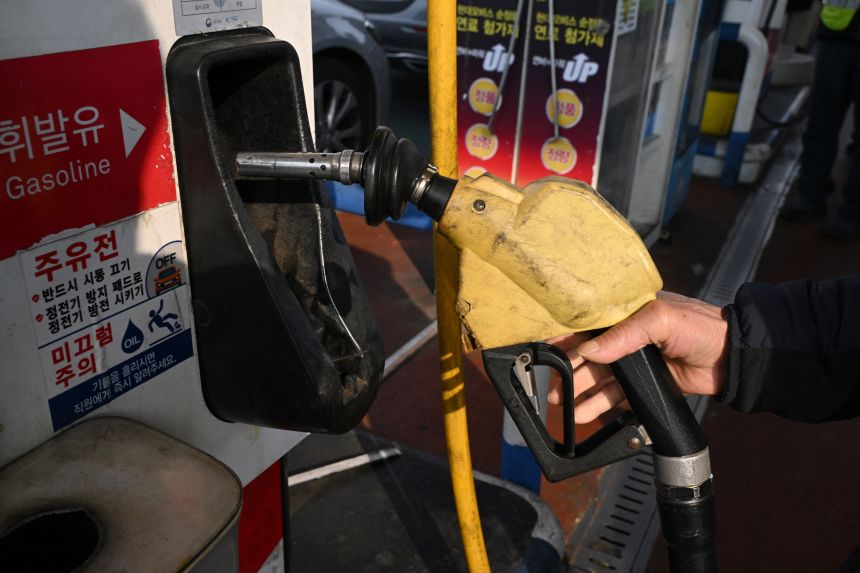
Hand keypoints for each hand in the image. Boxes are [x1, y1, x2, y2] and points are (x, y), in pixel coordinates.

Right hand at [547, 292, 728, 423]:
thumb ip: (623, 335)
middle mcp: (627, 336)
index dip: (567, 334)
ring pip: (599, 377)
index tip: (546, 347)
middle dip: (568, 370)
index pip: (589, 322)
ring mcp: (636, 361)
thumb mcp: (660, 319)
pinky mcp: (645, 384)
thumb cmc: (702, 328)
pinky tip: (584, 414)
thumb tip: (589, 351)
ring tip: (562, 405)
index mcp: (628, 312)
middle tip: (553, 385)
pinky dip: (599, 404)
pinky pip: (615, 395)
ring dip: (580, 391)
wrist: (734, 359)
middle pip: (589, 354)